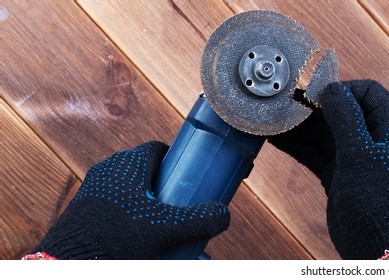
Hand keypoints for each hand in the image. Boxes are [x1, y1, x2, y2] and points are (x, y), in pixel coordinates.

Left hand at [31, 141, 229, 259]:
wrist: (69, 262)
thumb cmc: (115, 238)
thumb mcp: (165, 229)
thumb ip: (200, 220)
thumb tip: (224, 214)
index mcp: (128, 163)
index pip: (159, 149)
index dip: (179, 162)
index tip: (193, 179)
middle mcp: (109, 170)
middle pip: (148, 172)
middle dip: (170, 190)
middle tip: (186, 209)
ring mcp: (94, 190)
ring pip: (133, 192)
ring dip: (153, 208)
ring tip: (169, 230)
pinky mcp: (85, 211)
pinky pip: (118, 208)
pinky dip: (135, 219)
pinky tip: (146, 242)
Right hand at [270, 80, 388, 258]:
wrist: (377, 245)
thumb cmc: (378, 201)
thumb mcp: (360, 154)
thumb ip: (345, 118)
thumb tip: (331, 89)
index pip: (368, 92)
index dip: (342, 89)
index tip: (316, 93)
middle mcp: (375, 139)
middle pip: (342, 110)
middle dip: (314, 106)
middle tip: (285, 102)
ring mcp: (357, 157)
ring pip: (325, 131)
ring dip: (300, 125)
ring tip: (272, 117)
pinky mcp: (340, 173)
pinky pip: (316, 152)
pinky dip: (297, 145)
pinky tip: (274, 138)